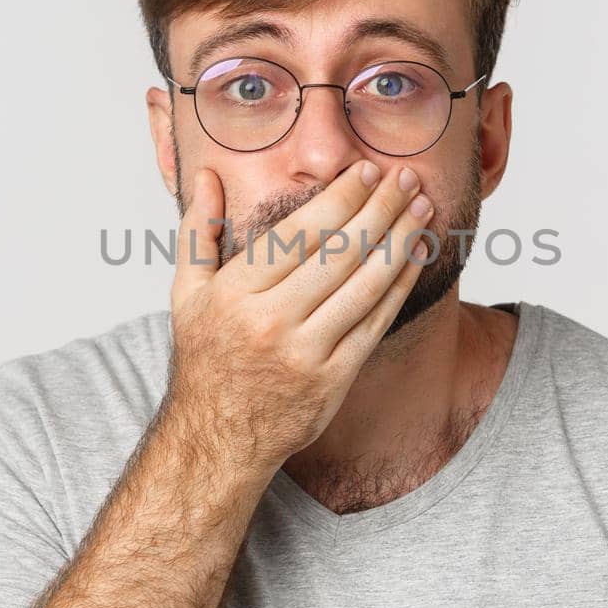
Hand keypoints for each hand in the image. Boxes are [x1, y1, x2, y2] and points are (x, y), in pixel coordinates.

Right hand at [164, 159, 434, 470]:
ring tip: (421, 209)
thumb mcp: (186, 293)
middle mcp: (271, 320)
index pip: (301, 232)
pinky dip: (399, 285)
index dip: (342, 197)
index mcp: (236, 291)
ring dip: (400, 241)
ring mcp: (306, 352)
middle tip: (406, 179)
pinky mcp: (334, 378)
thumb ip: (197, 231)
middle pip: (340, 252)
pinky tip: (414, 256)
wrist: (218, 436)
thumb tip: (206, 175)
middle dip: (381, 208)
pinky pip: (375, 322)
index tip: (367, 171)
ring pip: (365, 284)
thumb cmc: (206, 356)